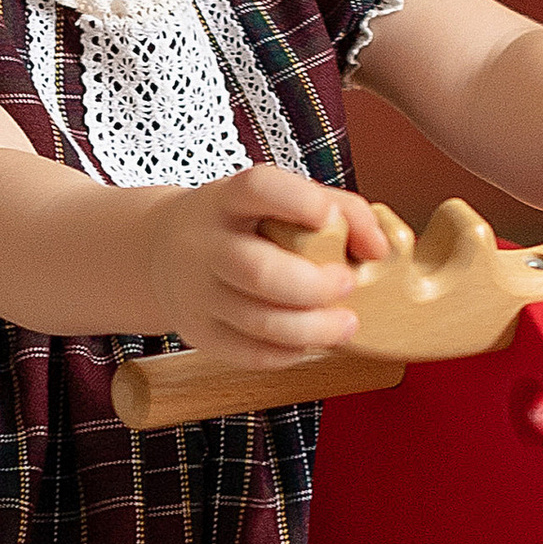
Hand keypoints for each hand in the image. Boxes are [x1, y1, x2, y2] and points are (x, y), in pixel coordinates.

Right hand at [147, 163, 388, 363]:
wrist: (161, 252)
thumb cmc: (240, 223)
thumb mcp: (276, 198)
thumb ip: (338, 208)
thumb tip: (381, 247)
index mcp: (228, 199)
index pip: (258, 189)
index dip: (297, 201)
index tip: (329, 217)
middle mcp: (206, 245)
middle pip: (256, 269)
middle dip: (312, 284)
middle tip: (347, 284)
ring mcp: (198, 293)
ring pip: (256, 320)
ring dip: (311, 328)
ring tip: (345, 324)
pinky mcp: (200, 333)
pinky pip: (248, 354)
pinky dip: (289, 353)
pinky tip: (311, 341)